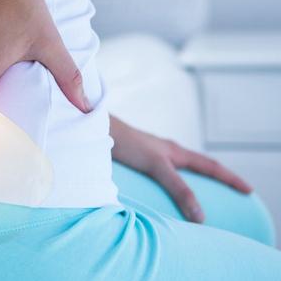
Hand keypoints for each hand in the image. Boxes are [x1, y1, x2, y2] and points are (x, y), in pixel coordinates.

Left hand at [110, 116, 251, 222]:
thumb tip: (200, 215)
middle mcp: (168, 152)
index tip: (248, 190)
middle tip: (233, 190)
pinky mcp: (140, 158)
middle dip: (217, 178)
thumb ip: (178, 189)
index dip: (230, 179)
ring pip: (181, 168)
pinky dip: (172, 179)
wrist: (99, 131)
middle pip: (200, 165)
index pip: (211, 167)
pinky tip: (164, 187)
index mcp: (177, 153)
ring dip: (194, 178)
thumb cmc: (128, 144)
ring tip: (202, 191)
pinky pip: (163, 170)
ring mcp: (154, 154)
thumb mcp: (158, 168)